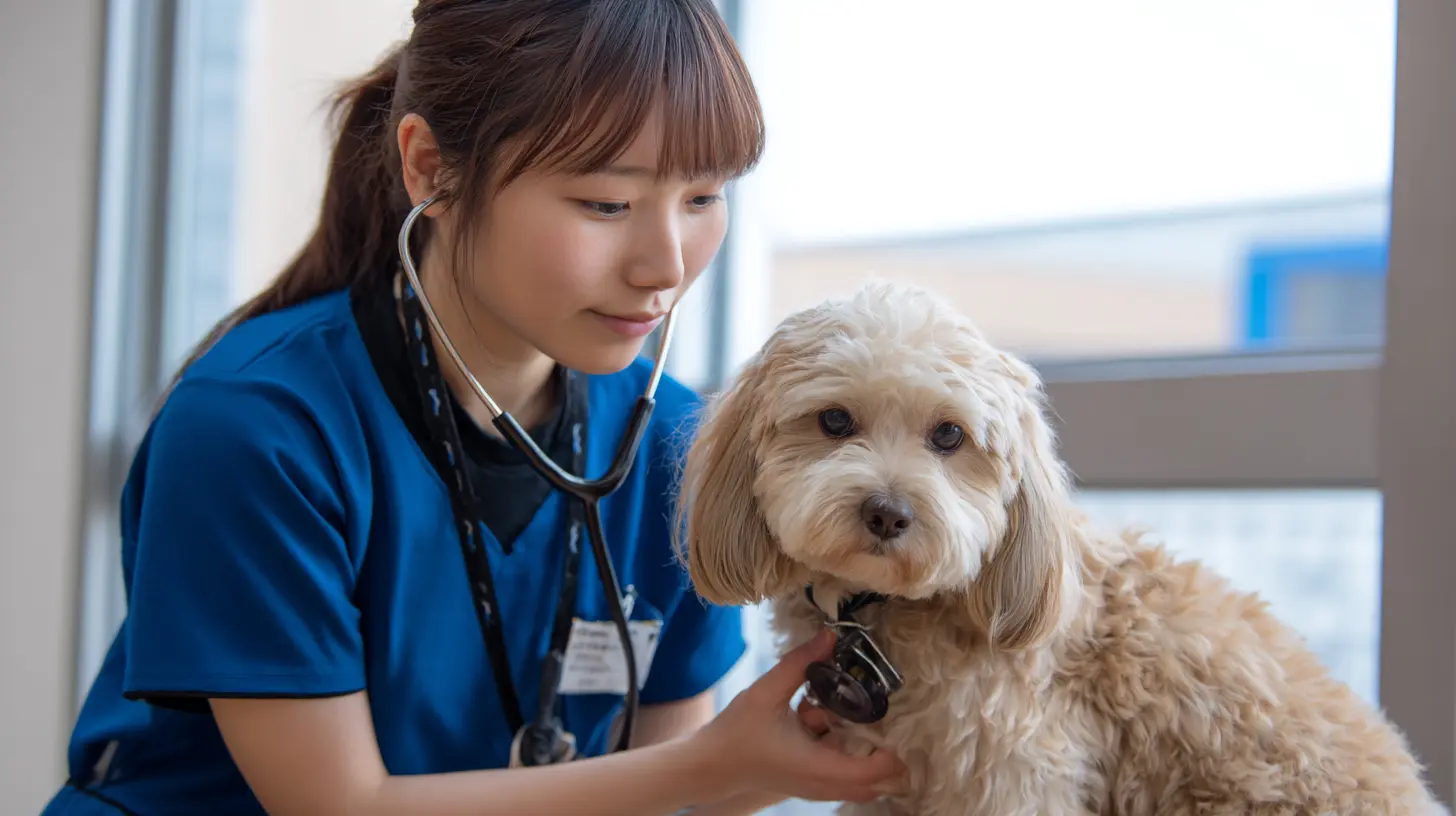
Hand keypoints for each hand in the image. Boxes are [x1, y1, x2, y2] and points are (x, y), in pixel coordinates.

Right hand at [688, 630, 905, 804]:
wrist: (710, 766)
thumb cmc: (736, 732)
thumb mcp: (766, 692)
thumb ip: (800, 663)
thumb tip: (830, 635)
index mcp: (818, 766)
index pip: (876, 769)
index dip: (895, 747)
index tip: (899, 717)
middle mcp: (824, 785)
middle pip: (881, 783)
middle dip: (891, 753)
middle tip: (888, 717)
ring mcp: (819, 790)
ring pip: (866, 784)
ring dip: (872, 756)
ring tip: (862, 721)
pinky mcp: (812, 787)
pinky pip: (848, 780)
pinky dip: (854, 758)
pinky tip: (834, 729)